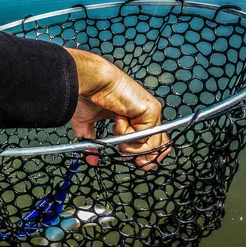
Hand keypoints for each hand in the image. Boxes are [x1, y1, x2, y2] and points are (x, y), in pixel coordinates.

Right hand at [66, 48, 170, 168]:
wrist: (90, 82)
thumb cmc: (87, 96)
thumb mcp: (87, 126)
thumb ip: (93, 143)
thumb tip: (91, 160)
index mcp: (133, 118)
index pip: (149, 142)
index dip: (146, 156)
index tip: (137, 164)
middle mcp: (144, 115)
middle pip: (158, 146)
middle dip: (143, 157)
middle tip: (124, 151)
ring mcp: (150, 113)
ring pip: (150, 145)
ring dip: (128, 143)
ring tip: (116, 126)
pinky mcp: (152, 110)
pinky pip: (144, 136)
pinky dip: (127, 133)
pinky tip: (119, 118)